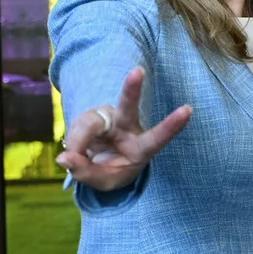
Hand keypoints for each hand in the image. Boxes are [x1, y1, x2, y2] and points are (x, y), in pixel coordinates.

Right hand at [56, 67, 191, 191]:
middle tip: (138, 71)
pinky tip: (74, 151)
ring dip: (78, 141)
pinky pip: (76, 126)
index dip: (172, 125)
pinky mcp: (93, 115)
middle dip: (132, 89)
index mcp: (142, 148)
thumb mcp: (103, 182)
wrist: (101, 162)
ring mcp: (110, 118)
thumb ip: (85, 173)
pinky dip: (72, 141)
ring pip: (90, 123)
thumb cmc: (112, 171)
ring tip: (74, 158)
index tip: (188, 109)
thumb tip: (64, 158)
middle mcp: (129, 127)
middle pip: (129, 107)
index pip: (158, 137)